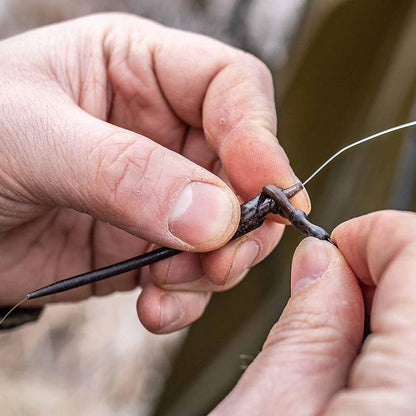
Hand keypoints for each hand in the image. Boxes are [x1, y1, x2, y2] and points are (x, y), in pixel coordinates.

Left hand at [0, 13, 308, 331]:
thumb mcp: (33, 138)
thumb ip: (126, 173)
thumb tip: (213, 218)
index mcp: (142, 71)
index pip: (232, 88)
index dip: (259, 135)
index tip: (268, 189)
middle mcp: (164, 132)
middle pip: (243, 168)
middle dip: (245, 219)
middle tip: (226, 257)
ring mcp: (161, 193)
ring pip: (226, 229)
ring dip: (217, 265)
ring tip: (178, 285)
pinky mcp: (147, 244)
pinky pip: (190, 272)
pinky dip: (184, 297)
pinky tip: (156, 308)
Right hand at [213, 210, 415, 414]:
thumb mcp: (265, 408)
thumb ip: (307, 325)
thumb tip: (321, 260)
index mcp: (408, 393)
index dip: (368, 234)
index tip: (329, 250)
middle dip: (370, 268)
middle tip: (325, 294)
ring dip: (374, 303)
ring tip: (332, 333)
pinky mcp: (412, 408)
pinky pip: (413, 349)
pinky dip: (382, 334)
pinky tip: (353, 360)